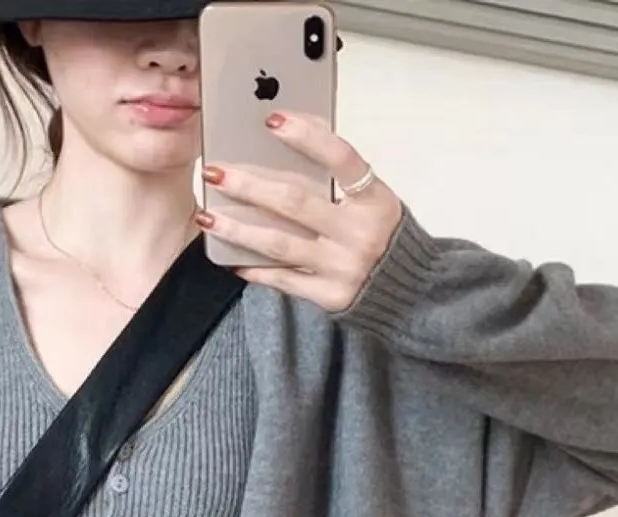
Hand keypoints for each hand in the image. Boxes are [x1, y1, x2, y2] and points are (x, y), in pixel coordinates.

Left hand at [196, 111, 403, 312]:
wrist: (409, 289)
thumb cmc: (380, 234)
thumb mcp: (374, 199)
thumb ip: (342, 175)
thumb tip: (298, 132)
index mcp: (375, 200)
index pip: (341, 159)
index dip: (307, 137)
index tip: (272, 120)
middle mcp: (360, 233)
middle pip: (295, 203)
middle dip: (249, 185)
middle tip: (216, 172)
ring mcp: (343, 267)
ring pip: (279, 244)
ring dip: (238, 229)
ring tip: (208, 216)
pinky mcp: (329, 296)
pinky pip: (283, 280)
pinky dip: (254, 268)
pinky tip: (230, 258)